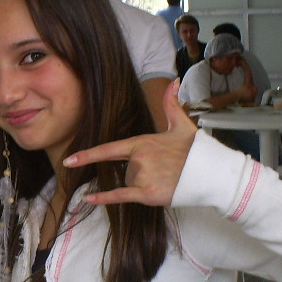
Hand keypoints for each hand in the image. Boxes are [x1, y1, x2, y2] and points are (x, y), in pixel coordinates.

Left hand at [63, 79, 196, 206]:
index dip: (88, 155)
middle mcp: (138, 159)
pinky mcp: (148, 194)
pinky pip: (120, 196)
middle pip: (125, 169)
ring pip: (129, 183)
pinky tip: (88, 200)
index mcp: (142, 142)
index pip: (109, 149)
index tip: (69, 160)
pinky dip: (103, 198)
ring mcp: (142, 176)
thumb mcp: (181, 123)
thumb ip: (170, 104)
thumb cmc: (196, 149)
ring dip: (142, 183)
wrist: (213, 172)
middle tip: (165, 170)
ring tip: (166, 179)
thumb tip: (173, 81)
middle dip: (141, 171)